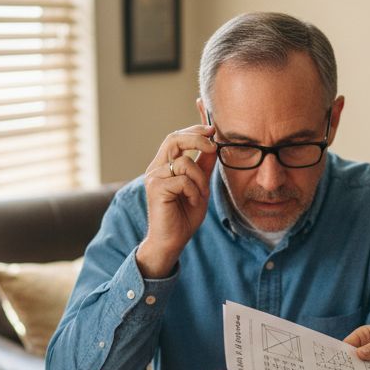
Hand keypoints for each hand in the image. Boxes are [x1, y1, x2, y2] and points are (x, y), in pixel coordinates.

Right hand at [136, 124, 217, 277]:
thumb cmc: (184, 217)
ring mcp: (154, 177)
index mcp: (164, 165)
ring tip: (200, 195)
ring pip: (184, 162)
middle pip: (174, 138)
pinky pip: (183, 180)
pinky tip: (192, 202)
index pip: (176, 137)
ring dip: (200, 179)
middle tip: (213, 146)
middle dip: (197, 138)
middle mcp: (156, 168)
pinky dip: (194, 191)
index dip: (194, 129)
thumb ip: (204, 167)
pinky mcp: (155, 188)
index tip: (212, 128)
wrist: (172, 242)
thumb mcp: (200, 187)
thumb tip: (215, 145)